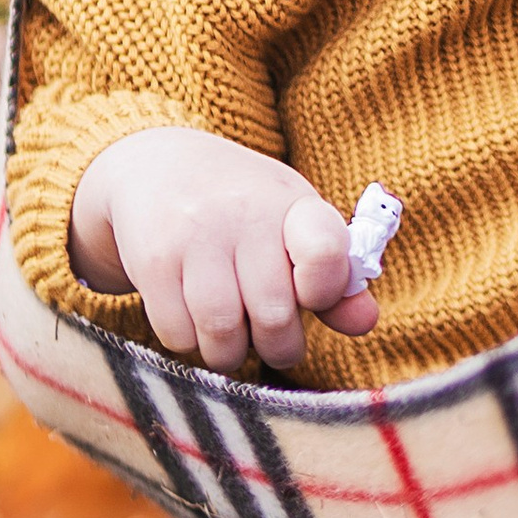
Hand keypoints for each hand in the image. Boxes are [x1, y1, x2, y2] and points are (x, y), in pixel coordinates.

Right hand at [68, 125, 379, 372]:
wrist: (156, 164)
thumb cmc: (243, 208)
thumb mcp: (293, 224)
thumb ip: (334, 277)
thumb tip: (365, 321)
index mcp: (291, 205)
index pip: (326, 252)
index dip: (325, 288)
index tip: (311, 294)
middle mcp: (244, 215)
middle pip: (274, 318)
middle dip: (277, 346)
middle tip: (271, 338)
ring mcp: (194, 236)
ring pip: (222, 336)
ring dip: (230, 353)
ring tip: (231, 334)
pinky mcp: (152, 260)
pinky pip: (178, 335)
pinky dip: (188, 342)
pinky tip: (192, 316)